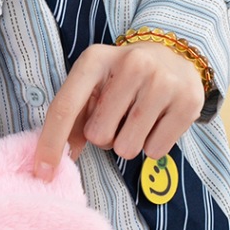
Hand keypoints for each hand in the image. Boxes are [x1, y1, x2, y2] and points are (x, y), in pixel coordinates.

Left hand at [33, 41, 205, 179]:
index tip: (42, 173)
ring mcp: (163, 81)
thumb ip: (72, 121)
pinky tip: (158, 121)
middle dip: (105, 137)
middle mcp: (131, 64)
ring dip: (128, 143)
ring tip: (138, 119)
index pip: (65, 108)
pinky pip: (155, 151)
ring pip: (127, 148)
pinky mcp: (188, 101)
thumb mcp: (92, 87)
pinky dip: (153, 145)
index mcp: (96, 59)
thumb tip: (50, 164)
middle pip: (98, 136)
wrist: (175, 56)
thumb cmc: (122, 79)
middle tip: (119, 117)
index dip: (50, 144)